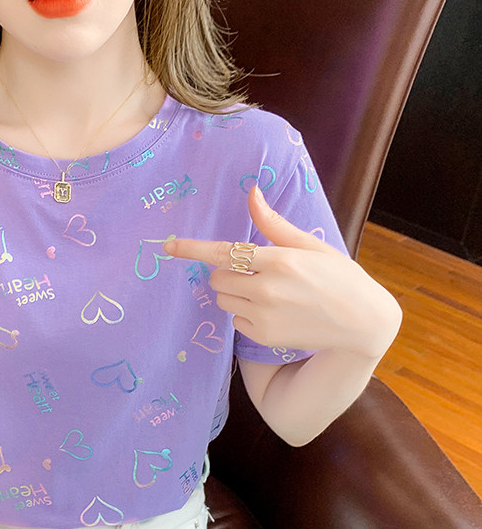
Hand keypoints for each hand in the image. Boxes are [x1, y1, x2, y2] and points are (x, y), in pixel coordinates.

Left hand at [164, 186, 400, 358]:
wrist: (361, 322)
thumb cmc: (337, 276)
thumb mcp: (310, 244)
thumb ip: (274, 224)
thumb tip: (251, 193)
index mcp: (279, 260)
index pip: (224, 252)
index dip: (192, 249)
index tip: (168, 246)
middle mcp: (267, 289)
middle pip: (218, 277)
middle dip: (228, 272)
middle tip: (255, 272)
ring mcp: (264, 315)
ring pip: (224, 299)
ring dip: (235, 293)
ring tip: (267, 293)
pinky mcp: (263, 336)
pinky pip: (235, 321)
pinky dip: (246, 315)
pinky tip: (273, 313)